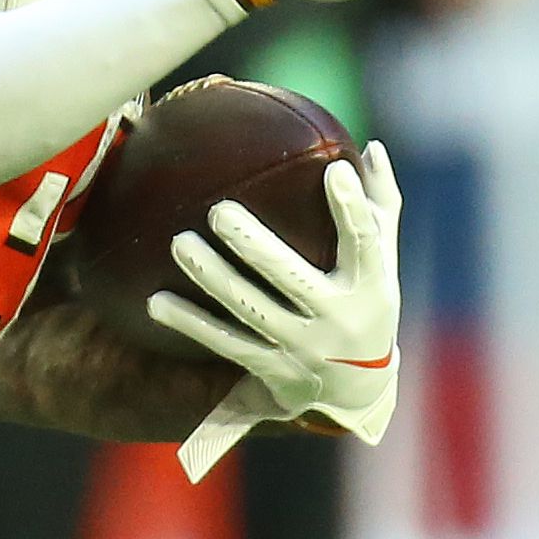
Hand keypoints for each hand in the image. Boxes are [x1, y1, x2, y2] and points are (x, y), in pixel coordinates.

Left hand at [153, 146, 402, 479]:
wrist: (358, 391)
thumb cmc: (367, 304)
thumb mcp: (383, 262)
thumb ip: (378, 207)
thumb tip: (369, 147)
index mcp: (370, 285)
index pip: (365, 242)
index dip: (351, 208)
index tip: (334, 171)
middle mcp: (336, 318)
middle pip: (290, 277)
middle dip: (253, 245)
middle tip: (218, 210)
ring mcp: (301, 346)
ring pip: (249, 309)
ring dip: (211, 277)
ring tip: (179, 243)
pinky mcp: (271, 369)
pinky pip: (224, 343)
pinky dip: (190, 323)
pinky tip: (155, 301)